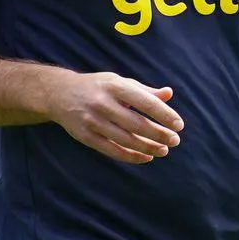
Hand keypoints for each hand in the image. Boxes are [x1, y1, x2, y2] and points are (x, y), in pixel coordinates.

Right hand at [47, 72, 183, 164]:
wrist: (59, 93)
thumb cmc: (97, 86)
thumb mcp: (119, 82)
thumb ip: (144, 90)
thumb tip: (169, 94)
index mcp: (115, 86)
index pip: (145, 102)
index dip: (164, 114)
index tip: (179, 125)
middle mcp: (103, 103)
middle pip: (136, 124)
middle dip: (159, 134)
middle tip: (175, 140)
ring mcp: (92, 120)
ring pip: (125, 140)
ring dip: (148, 147)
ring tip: (163, 150)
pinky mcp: (85, 136)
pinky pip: (112, 150)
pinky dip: (131, 156)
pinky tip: (146, 157)